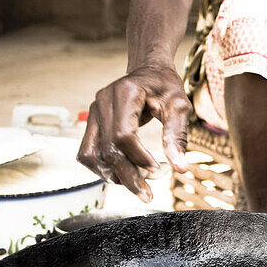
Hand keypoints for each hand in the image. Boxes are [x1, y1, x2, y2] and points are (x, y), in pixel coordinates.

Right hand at [77, 64, 190, 200]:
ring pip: (92, 155)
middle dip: (127, 176)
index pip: (123, 135)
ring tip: (135, 185)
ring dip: (112, 175)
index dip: (138, 158)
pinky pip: (87, 152)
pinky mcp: (91, 122)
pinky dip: (101, 168)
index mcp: (125, 93)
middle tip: (146, 194)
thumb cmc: (165, 87)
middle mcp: (103, 101)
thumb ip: (178, 135)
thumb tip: (180, 168)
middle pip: (108, 149)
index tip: (157, 170)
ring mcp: (94, 112)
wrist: (148, 72)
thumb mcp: (179, 106)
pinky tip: (121, 174)